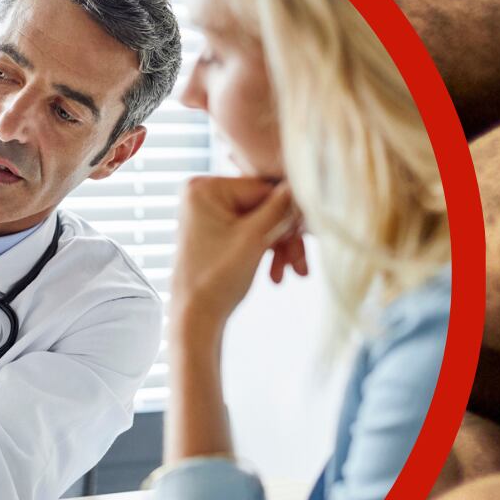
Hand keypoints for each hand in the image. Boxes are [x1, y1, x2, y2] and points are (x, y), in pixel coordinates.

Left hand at [171, 175, 302, 339]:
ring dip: (281, 246)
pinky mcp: (218, 230)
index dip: (287, 212)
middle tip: (299, 263)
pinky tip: (277, 275)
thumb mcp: (255, 238)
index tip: (302, 234)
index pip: (264, 188)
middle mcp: (204, 194)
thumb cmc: (216, 280)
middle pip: (265, 205)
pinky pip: (253, 232)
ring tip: (295, 273)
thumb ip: (281, 207)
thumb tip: (304, 180)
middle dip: (285, 236)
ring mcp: (210, 213)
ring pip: (263, 221)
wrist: (195, 319)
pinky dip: (268, 250)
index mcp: (204, 188)